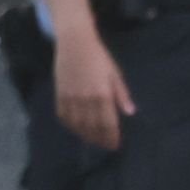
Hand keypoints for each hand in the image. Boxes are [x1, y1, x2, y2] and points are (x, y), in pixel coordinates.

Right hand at [52, 28, 128, 147]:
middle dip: (100, 139)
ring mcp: (70, 98)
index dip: (112, 137)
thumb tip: (130, 112)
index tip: (115, 145)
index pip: (108, 123)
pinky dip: (70, 125)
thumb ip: (121, 94)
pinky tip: (76, 128)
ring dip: (85, 135)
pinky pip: (63, 116)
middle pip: (92, 127)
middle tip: (105, 146)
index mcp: (102, 94)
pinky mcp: (59, 95)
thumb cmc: (99, 57)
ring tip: (92, 140)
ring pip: (77, 124)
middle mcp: (86, 100)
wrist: (74, 44)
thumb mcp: (115, 74)